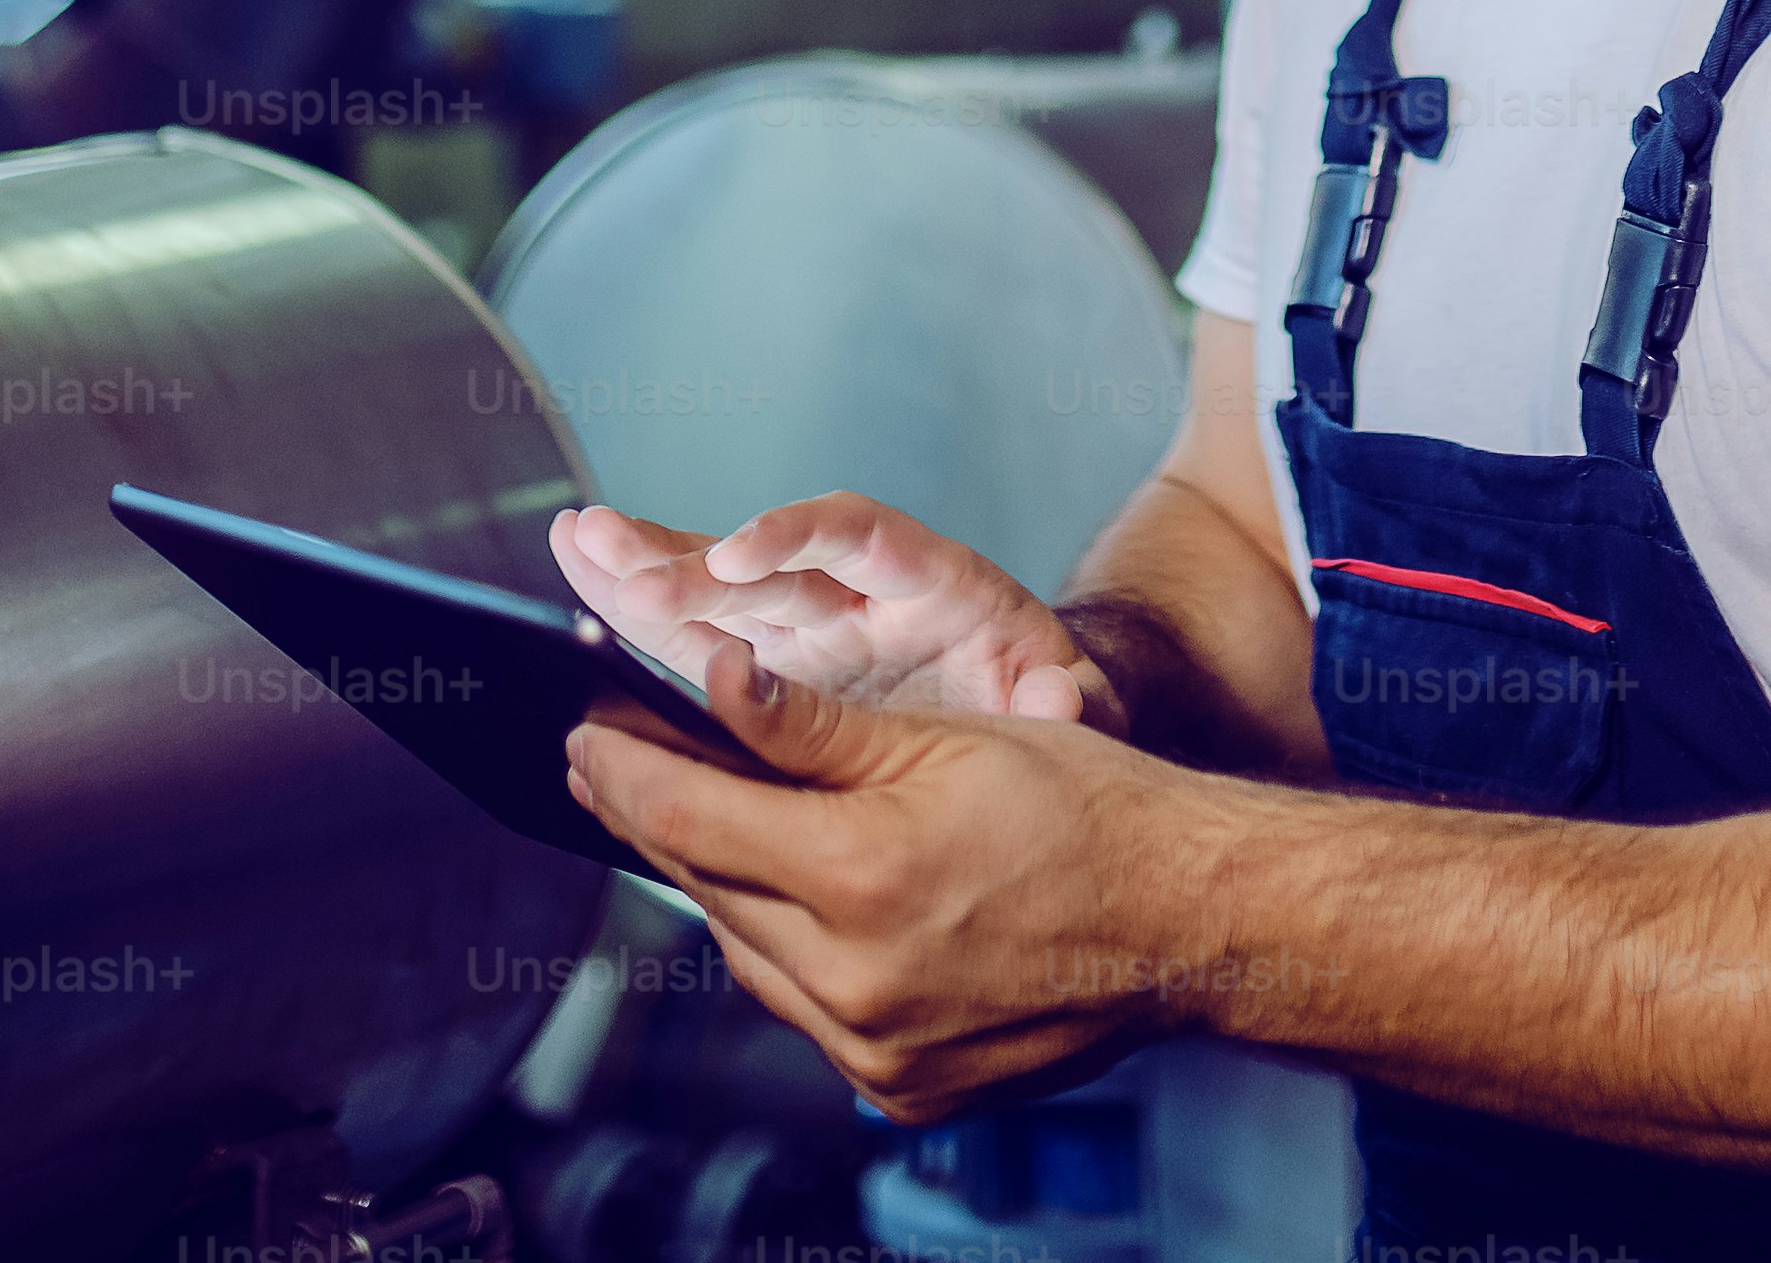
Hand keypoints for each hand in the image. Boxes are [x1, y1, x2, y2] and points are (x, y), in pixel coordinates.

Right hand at [553, 492, 1121, 728]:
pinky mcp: (776, 665)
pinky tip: (583, 590)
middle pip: (766, 560)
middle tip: (614, 559)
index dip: (794, 535)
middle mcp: (859, 590)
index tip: (739, 552)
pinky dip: (642, 616)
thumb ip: (1067, 698)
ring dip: (645, 570)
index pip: (857, 534)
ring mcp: (811, 624)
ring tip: (574, 545)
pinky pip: (699, 636)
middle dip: (690, 558)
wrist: (1033, 714)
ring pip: (718, 589)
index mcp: (930, 581)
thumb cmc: (1050, 701)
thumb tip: (1059, 699)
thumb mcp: (1073, 700)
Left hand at [568, 643, 1228, 1118]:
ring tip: (696, 821)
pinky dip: (784, 954)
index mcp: (864, 879)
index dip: (625, 771)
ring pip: (747, 959)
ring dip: (717, 889)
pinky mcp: (899, 1090)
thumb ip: (810, 725)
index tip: (582, 735)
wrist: (1188, 921)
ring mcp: (876, 1051)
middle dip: (658, 821)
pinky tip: (789, 901)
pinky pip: (803, 1013)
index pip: (692, 821)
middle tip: (617, 765)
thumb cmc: (1089, 811)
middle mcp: (858, 983)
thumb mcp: (945, 739)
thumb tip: (712, 680)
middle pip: (708, 891)